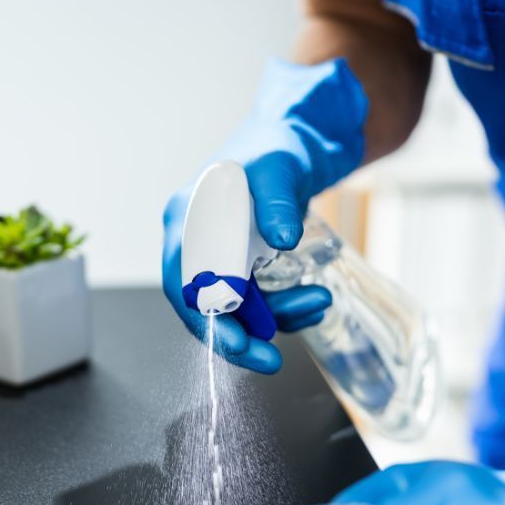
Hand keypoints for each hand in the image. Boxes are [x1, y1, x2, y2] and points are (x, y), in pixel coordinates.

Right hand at [163, 58, 367, 373]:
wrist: (296, 144)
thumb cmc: (278, 149)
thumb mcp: (279, 168)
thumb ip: (277, 200)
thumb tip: (282, 239)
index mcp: (187, 219)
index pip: (184, 283)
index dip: (207, 318)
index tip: (238, 343)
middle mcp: (195, 244)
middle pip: (205, 308)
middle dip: (240, 338)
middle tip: (272, 361)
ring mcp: (219, 259)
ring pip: (237, 311)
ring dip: (277, 318)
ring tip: (319, 302)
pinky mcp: (244, 268)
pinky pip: (258, 304)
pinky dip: (285, 311)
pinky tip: (313, 302)